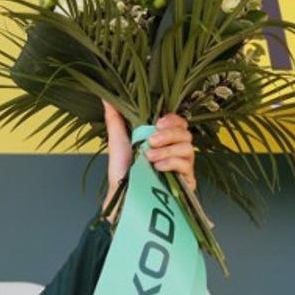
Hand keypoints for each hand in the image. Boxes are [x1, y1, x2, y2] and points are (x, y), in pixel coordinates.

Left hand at [101, 101, 196, 223]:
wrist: (121, 195)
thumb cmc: (122, 170)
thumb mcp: (118, 141)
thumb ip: (115, 119)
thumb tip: (107, 98)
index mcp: (164, 139)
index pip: (180, 123)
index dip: (173, 120)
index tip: (158, 122)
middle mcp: (176, 151)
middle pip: (187, 133)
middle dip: (169, 135)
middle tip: (151, 141)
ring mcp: (182, 167)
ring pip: (188, 149)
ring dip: (168, 150)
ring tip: (149, 157)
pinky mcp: (186, 182)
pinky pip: (187, 166)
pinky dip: (171, 163)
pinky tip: (157, 167)